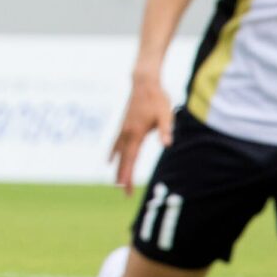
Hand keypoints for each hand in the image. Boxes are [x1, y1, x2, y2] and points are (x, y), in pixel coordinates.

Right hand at [109, 73, 172, 194]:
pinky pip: (115, 144)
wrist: (144, 83)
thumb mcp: (166, 114)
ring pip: (118, 153)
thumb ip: (166, 129)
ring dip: (117, 168)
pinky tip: (108, 160)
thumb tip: (167, 144)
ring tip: (115, 182)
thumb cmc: (157, 98)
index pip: (131, 159)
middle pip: (123, 160)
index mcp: (136, 133)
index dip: (128, 175)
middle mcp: (126, 133)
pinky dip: (112, 154)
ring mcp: (123, 129)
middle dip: (123, 177)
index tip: (126, 188)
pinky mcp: (123, 125)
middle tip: (124, 193)